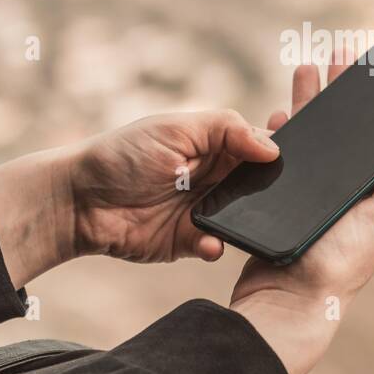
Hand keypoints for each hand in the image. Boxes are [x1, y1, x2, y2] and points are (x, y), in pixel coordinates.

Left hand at [0, 110, 278, 286]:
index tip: (296, 159)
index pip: (258, 146)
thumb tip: (272, 147)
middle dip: (269, 191)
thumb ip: (226, 130)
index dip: (277, 152)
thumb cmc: (122, 154)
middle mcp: (213, 176)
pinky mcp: (188, 240)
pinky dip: (216, 244)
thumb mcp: (175, 128)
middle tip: (283, 196)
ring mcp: (203, 209)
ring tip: (247, 220)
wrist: (78, 201)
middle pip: (257, 185)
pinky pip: (215, 244)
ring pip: (242, 218)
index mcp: (213, 144)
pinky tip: (210, 242)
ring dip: (247, 220)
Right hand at [230, 45, 373, 373]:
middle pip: (341, 132)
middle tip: (337, 52)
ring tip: (303, 69)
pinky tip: (276, 117)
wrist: (285, 302)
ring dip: (307, 105)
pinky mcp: (280, 203)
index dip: (373, 104)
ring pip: (310, 140)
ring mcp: (309, 197)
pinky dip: (279, 137)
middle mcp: (342, 192)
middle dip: (337, 92)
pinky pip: (280, 161)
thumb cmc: (337, 266)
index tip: (372, 70)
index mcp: (370, 193)